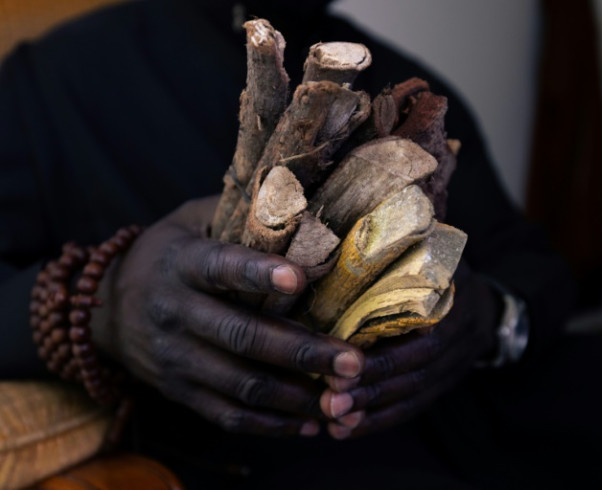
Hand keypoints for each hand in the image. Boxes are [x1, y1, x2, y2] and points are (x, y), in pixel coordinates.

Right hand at [92, 196, 363, 436]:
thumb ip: (240, 214)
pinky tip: (310, 422)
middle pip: (242, 336)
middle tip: (353, 360)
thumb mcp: (192, 220)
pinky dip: (271, 424)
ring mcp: (175, 358)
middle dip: (302, 351)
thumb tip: (302, 198)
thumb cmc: (171, 253)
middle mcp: (175, 313)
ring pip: (241, 384)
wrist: (105, 307)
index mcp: (181, 263)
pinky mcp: (180, 391)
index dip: (256, 272)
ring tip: (344, 397)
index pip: (219, 267)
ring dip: (296, 394)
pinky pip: (227, 415)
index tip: (299, 276)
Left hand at [319, 260, 499, 438]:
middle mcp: (455, 342)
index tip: (341, 365)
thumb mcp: (436, 253)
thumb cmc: (447, 273)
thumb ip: (405, 248)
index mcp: (451, 306)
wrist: (490, 309)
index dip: (383, 357)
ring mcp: (451, 369)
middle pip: (412, 373)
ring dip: (371, 413)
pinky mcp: (441, 388)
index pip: (419, 340)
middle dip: (370, 390)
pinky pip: (411, 409)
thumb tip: (361, 226)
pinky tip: (345, 430)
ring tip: (334, 422)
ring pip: (411, 397)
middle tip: (330, 400)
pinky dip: (378, 422)